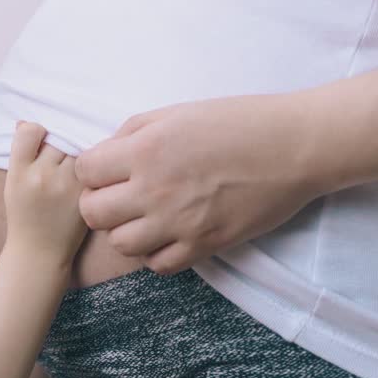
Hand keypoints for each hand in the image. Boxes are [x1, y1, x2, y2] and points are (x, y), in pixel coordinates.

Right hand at [4, 122, 86, 261]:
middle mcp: (41, 177)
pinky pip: (92, 167)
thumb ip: (19, 155)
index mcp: (18, 173)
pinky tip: (89, 173)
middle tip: (61, 155)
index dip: (36, 131)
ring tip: (73, 165)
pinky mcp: (84, 195)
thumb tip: (26, 123)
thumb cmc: (23, 218)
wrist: (39, 254)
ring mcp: (65, 186)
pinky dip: (93, 166)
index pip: (29, 131)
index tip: (40, 140)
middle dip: (60, 143)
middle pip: (57, 138)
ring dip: (77, 152)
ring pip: (76, 149)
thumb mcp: (11, 185)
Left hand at [74, 94, 324, 274]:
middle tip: (120, 194)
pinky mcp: (204, 245)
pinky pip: (159, 265)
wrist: (293, 147)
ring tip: (143, 216)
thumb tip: (104, 154)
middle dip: (99, 202)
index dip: (92, 170)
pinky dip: (156, 253)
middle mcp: (155, 189)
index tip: (107, 168)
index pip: (85, 172)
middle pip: (93, 213)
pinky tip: (167, 234)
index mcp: (146, 149)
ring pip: (121, 244)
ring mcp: (179, 222)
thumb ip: (133, 132)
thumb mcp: (176, 112)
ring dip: (125, 230)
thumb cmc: (237, 121)